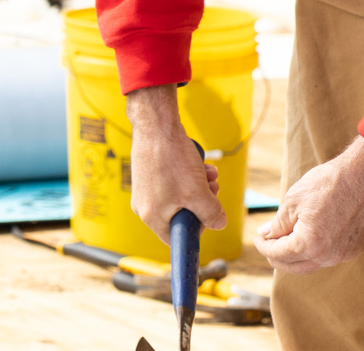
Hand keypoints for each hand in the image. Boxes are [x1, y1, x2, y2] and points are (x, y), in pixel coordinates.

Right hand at [125, 85, 225, 244]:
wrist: (156, 125)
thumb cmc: (172, 159)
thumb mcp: (197, 192)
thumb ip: (211, 213)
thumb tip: (219, 224)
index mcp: (152, 217)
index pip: (175, 238)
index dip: (197, 228)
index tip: (209, 215)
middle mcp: (144, 205)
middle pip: (180, 214)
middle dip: (202, 201)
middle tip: (213, 189)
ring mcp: (145, 188)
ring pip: (179, 195)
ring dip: (199, 186)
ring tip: (210, 174)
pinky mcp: (149, 172)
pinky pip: (172, 181)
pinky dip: (188, 175)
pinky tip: (200, 163)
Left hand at [254, 136, 363, 273]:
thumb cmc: (328, 182)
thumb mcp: (294, 199)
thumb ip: (278, 223)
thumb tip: (266, 235)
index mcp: (309, 244)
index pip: (278, 254)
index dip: (264, 246)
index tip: (258, 237)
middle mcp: (327, 256)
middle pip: (294, 266)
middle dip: (277, 256)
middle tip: (268, 242)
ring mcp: (343, 254)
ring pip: (311, 264)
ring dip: (296, 255)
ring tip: (286, 239)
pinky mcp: (355, 248)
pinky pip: (329, 257)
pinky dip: (314, 251)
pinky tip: (309, 237)